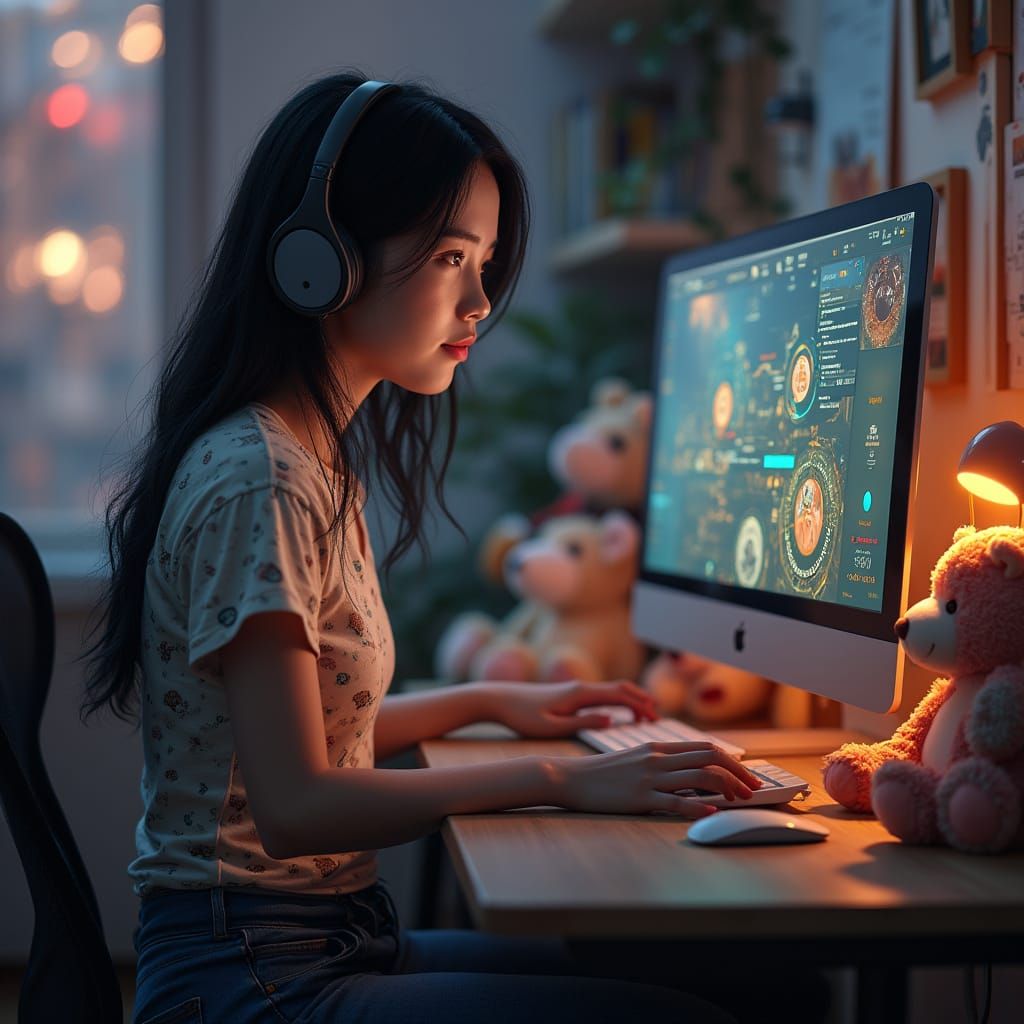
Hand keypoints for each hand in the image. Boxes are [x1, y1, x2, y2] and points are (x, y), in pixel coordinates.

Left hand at [480, 679, 656, 738]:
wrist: (498, 699)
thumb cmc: (522, 715)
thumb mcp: (552, 727)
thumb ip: (582, 723)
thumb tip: (612, 720)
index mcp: (579, 693)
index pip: (619, 695)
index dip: (640, 705)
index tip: (655, 718)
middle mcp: (580, 687)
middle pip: (620, 688)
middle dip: (642, 700)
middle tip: (658, 717)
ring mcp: (575, 689)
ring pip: (611, 690)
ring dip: (631, 699)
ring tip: (646, 715)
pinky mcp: (569, 694)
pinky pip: (601, 694)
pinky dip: (618, 700)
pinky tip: (621, 714)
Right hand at [550, 741, 763, 817]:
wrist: (571, 777)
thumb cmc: (603, 772)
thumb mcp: (636, 758)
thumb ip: (663, 761)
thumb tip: (693, 772)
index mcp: (658, 747)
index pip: (706, 747)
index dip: (733, 761)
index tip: (748, 776)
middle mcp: (658, 758)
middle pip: (710, 757)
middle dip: (739, 773)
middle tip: (754, 790)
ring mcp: (650, 777)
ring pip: (700, 776)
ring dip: (727, 788)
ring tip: (740, 801)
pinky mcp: (640, 798)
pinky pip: (675, 801)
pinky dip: (698, 805)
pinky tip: (712, 811)